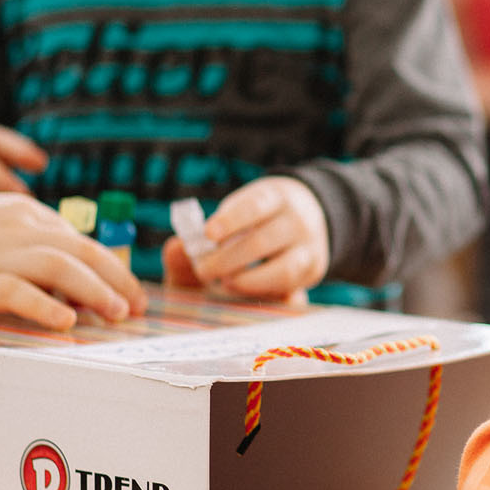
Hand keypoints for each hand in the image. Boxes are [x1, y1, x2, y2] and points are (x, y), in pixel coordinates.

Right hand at [0, 195, 146, 329]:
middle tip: (139, 307)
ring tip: (119, 314)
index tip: (133, 293)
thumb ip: (31, 244)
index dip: (113, 268)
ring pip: (59, 265)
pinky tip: (67, 323)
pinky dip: (45, 306)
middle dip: (118, 279)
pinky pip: (16, 291)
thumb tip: (73, 278)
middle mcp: (15, 229)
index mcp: (24, 213)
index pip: (81, 240)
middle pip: (83, 249)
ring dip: (96, 290)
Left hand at [164, 176, 328, 299]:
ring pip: (283, 270)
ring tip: (226, 282)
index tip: (207, 233)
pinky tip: (244, 291)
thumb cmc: (255, 222)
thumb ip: (202, 233)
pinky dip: (264, 293)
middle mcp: (298, 221)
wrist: (306, 219)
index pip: (254, 206)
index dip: (230, 220)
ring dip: (248, 281)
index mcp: (276, 197)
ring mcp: (310, 249)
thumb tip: (175, 249)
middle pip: (263, 242)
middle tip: (203, 270)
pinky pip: (290, 290)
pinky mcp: (313, 273)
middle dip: (227, 260)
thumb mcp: (234, 215)